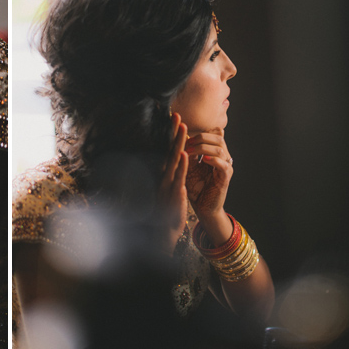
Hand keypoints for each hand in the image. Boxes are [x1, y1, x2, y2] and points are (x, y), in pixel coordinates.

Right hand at [158, 113, 189, 251]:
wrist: (163, 232)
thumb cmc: (168, 211)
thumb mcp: (171, 190)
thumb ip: (174, 175)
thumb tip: (178, 161)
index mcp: (165, 175)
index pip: (169, 151)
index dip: (172, 136)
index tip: (176, 121)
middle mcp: (164, 176)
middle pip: (170, 150)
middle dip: (174, 132)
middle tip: (177, 115)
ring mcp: (168, 184)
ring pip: (174, 159)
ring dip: (178, 142)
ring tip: (183, 128)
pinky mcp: (173, 193)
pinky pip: (178, 176)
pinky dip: (181, 165)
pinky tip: (184, 154)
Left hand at [184, 127, 232, 221]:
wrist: (202, 207)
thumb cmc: (195, 186)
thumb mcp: (189, 166)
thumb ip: (189, 152)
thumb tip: (181, 134)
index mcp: (215, 153)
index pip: (214, 134)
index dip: (200, 132)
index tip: (185, 135)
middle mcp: (223, 158)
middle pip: (218, 138)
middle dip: (201, 138)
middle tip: (187, 143)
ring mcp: (226, 167)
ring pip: (220, 149)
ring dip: (203, 148)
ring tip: (190, 151)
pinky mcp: (225, 178)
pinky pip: (224, 165)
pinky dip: (214, 160)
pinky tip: (204, 159)